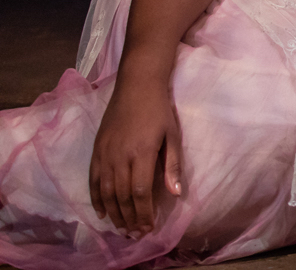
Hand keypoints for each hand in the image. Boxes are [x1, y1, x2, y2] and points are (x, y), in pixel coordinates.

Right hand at [89, 73, 182, 237]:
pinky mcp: (96, 151)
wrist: (136, 86)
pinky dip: (96, 199)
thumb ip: (172, 165)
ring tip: (122, 228)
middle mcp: (120, 157)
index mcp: (142, 153)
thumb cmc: (159, 110)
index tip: (149, 227)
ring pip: (106, 192)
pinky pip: (93, 180)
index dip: (144, 213)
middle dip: (130, 218)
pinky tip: (102, 212)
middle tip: (135, 234)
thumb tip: (176, 193)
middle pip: (123, 196)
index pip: (141, 192)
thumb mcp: (172, 135)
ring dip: (114, 213)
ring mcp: (105, 154)